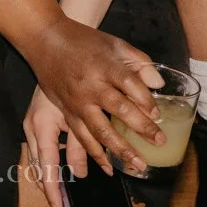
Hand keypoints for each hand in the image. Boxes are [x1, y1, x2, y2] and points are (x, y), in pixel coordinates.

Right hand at [21, 17, 161, 197]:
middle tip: (159, 142)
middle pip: (119, 109)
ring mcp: (78, 101)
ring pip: (101, 130)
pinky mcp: (67, 112)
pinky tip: (110, 167)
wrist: (46, 40)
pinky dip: (96, 154)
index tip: (158, 114)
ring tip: (139, 165)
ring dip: (121, 150)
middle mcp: (91, 86)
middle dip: (141, 128)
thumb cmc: (84, 41)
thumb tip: (159, 84)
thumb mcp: (115, 43)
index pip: (130, 84)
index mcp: (105, 66)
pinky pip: (82, 137)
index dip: (146, 100)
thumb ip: (139, 62)